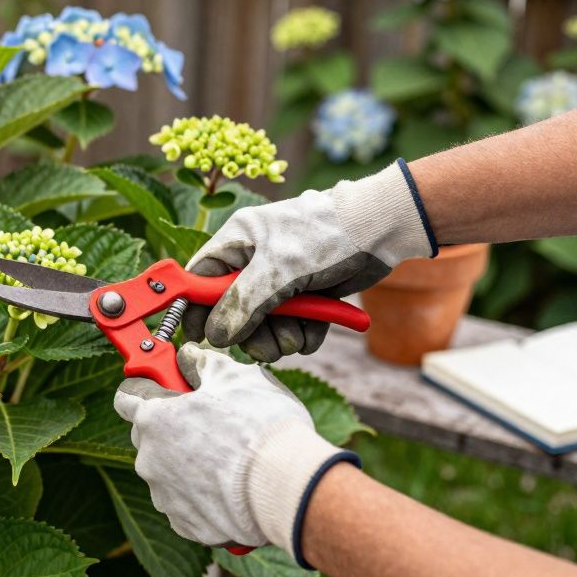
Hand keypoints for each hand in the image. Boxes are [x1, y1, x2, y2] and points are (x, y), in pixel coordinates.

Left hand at [113, 344, 357, 562]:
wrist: (287, 488)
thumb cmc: (261, 427)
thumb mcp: (236, 377)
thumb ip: (204, 363)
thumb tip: (190, 356)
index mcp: (154, 418)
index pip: (127, 396)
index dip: (146, 385)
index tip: (164, 384)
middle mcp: (149, 458)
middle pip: (149, 435)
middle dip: (172, 426)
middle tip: (209, 421)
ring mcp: (164, 495)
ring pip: (167, 471)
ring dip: (187, 462)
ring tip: (229, 458)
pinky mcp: (184, 524)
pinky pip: (185, 503)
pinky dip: (202, 495)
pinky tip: (231, 487)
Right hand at [184, 161, 434, 360]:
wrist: (381, 230)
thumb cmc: (326, 235)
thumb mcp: (279, 268)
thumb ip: (243, 304)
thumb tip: (215, 335)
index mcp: (237, 243)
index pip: (199, 279)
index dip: (195, 309)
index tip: (199, 337)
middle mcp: (254, 263)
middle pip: (231, 313)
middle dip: (251, 334)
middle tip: (268, 346)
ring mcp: (280, 281)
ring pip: (264, 327)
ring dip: (281, 338)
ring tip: (298, 334)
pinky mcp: (305, 297)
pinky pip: (292, 328)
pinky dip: (304, 334)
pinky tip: (316, 328)